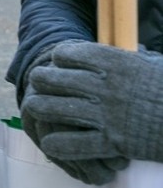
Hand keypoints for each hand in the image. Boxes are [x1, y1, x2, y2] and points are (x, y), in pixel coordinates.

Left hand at [23, 42, 162, 170]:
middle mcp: (105, 87)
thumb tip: (122, 44)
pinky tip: (51, 141)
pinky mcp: (111, 142)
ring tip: (36, 107)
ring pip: (51, 108)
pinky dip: (55, 143)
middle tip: (39, 83)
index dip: (59, 57)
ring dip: (38, 108)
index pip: (66, 53)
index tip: (60, 62)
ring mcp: (105, 115)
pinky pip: (70, 143)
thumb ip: (129, 55)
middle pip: (51, 79)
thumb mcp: (151, 64)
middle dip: (40, 79)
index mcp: (114, 63)